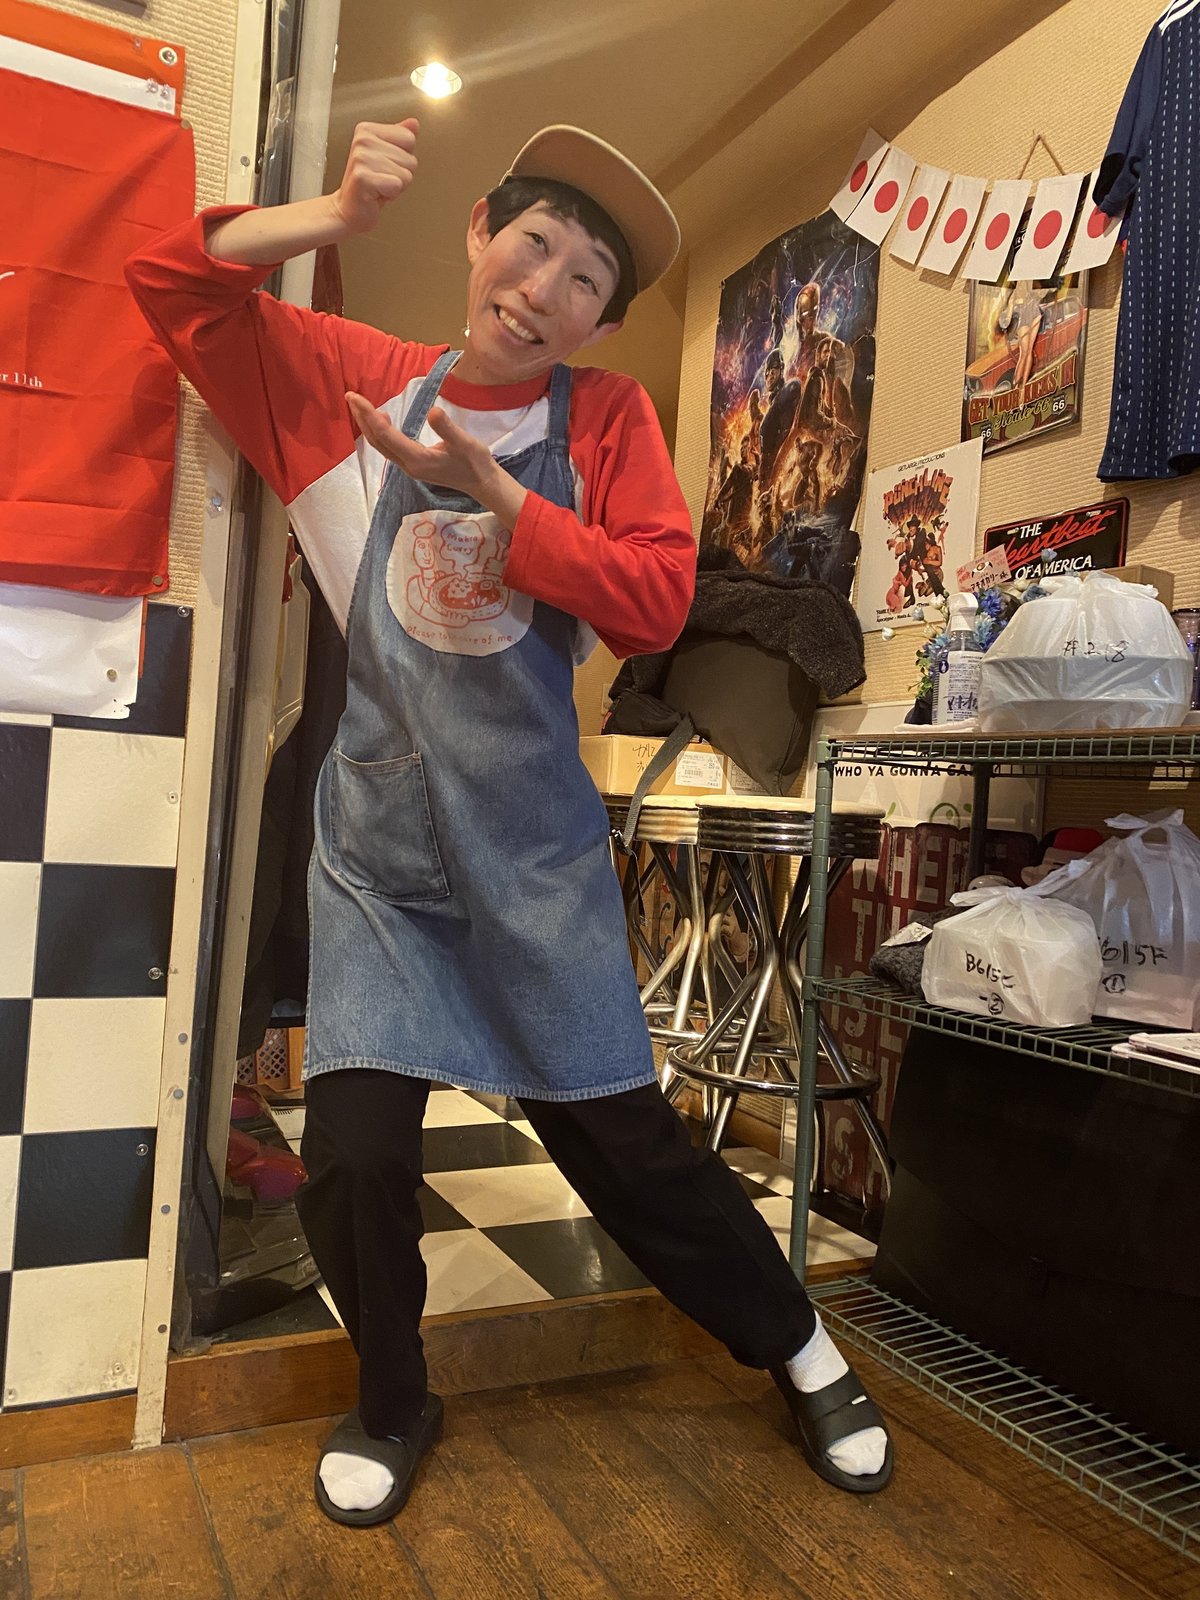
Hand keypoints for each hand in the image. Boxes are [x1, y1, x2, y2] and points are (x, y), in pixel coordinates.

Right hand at [330, 119, 419, 234]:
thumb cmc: (368, 185)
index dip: (403, 158)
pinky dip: (391, 195)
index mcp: (368, 130)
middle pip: (410, 159)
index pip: (409, 139)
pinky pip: (397, 186)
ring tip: (379, 186)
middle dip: (400, 174)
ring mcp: (361, 158)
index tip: (385, 166)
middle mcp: (363, 140)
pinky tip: (376, 194)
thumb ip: (399, 138)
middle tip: (381, 179)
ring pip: (406, 174)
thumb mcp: (387, 156)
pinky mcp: (363, 177)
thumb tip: (414, 123)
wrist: (348, 209)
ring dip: (396, 186)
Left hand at [347, 394, 528, 528]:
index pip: (386, 435)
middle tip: (350, 396)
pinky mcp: (414, 465)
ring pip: (381, 445)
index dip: (369, 415)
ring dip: (368, 425)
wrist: (481, 484)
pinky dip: (380, 432)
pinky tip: (382, 419)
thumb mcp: (466, 443)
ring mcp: (410, 466)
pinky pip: (389, 447)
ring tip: (359, 405)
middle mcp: (408, 464)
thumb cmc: (475, 463)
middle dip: (362, 418)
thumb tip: (433, 411)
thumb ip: (448, 429)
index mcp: (417, 459)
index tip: (356, 397)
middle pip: (377, 440)